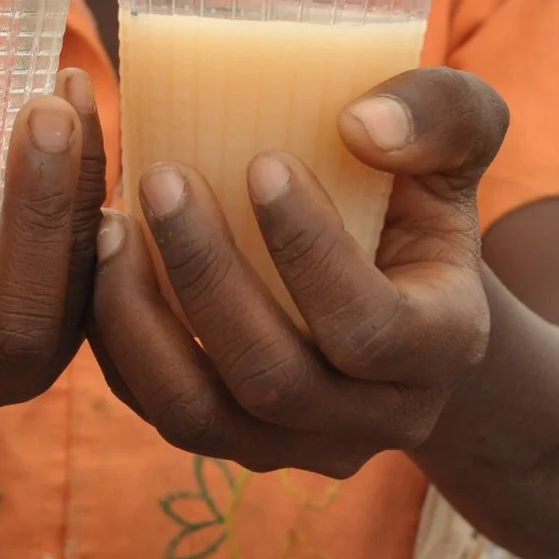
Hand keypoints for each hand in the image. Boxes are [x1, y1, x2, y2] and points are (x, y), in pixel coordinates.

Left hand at [89, 68, 507, 476]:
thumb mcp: (456, 136)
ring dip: (141, 317)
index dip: (307, 252)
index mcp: (442, 346)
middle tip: (162, 177)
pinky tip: (102, 263)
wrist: (390, 276)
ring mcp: (295, 445)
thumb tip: (362, 124)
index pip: (369, 329)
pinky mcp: (228, 442)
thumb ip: (441, 112)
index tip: (261, 163)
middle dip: (206, 273)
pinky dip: (116, 342)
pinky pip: (153, 411)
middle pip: (272, 378)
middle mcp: (373, 419)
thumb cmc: (415, 191)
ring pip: (197, 414)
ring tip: (112, 224)